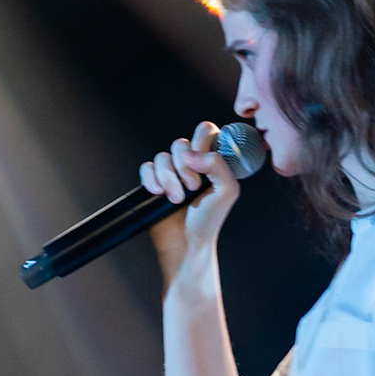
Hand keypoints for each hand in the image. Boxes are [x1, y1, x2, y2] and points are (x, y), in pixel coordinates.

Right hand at [140, 121, 240, 266]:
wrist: (186, 244)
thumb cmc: (208, 221)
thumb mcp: (227, 191)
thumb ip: (218, 164)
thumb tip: (193, 154)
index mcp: (212, 161)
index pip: (206, 131)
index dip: (203, 141)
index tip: (205, 160)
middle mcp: (191, 164)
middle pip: (181, 143)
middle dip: (185, 166)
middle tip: (193, 186)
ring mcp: (171, 173)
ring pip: (163, 156)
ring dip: (169, 178)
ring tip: (177, 198)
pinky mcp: (153, 182)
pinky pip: (147, 167)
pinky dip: (152, 179)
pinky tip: (158, 194)